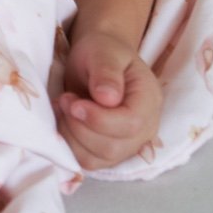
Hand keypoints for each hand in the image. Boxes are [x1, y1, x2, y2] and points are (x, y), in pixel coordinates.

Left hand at [56, 29, 161, 169]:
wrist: (99, 60)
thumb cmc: (103, 52)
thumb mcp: (104, 52)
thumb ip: (106, 73)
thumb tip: (107, 99)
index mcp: (149, 99)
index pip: (131, 124)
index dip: (99, 119)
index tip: (73, 102)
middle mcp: (145, 128)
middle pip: (114, 147)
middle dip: (81, 126)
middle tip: (64, 99)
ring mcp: (128, 143)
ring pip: (99, 158)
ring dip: (72, 135)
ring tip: (63, 106)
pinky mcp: (109, 151)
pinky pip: (89, 160)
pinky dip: (70, 144)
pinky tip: (65, 120)